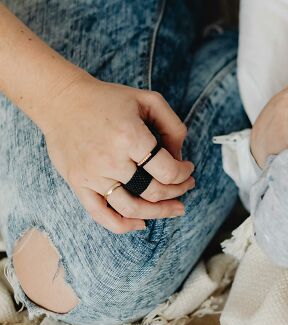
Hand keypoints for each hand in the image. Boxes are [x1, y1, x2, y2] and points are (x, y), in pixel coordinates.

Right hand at [41, 71, 194, 233]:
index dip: (184, 174)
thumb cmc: (106, 99)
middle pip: (153, 191)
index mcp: (130, 136)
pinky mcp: (78, 183)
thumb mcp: (147, 100)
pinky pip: (100, 214)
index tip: (188, 168)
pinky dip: (122, 225)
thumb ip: (172, 125)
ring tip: (174, 209)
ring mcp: (93, 175)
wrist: (62, 100)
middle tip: (186, 187)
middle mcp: (111, 159)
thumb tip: (179, 155)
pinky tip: (140, 223)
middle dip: (177, 192)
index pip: (168, 170)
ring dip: (158, 212)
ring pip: (132, 208)